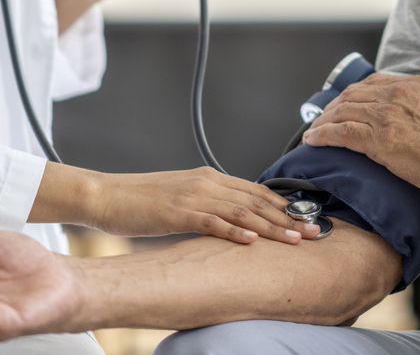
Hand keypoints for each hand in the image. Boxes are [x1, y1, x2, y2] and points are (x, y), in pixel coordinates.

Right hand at [86, 167, 318, 243]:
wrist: (106, 194)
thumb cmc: (141, 200)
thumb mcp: (181, 198)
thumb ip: (208, 204)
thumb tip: (233, 221)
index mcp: (208, 177)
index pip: (255, 190)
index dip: (283, 205)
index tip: (306, 218)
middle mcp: (206, 182)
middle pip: (256, 200)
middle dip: (288, 217)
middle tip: (313, 231)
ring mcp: (192, 196)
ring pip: (241, 211)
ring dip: (271, 226)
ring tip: (294, 239)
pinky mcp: (177, 212)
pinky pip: (212, 221)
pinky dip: (235, 231)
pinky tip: (252, 241)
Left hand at [303, 58, 419, 194]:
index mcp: (412, 84)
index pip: (373, 83)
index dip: (355, 93)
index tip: (346, 102)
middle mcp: (394, 95)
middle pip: (351, 96)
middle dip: (333, 107)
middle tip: (323, 118)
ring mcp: (384, 116)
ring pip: (342, 112)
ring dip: (323, 121)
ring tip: (313, 131)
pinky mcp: (378, 140)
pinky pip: (340, 133)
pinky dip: (323, 135)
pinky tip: (314, 140)